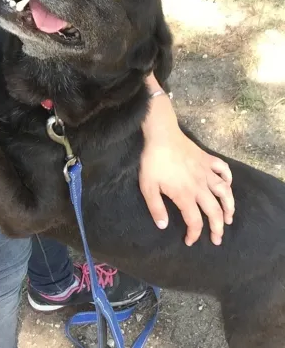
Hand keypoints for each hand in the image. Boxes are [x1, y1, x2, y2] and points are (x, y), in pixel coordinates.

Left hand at [139, 76, 234, 245]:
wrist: (162, 136)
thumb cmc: (153, 162)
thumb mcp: (148, 187)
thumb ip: (156, 208)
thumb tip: (163, 226)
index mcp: (185, 195)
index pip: (194, 221)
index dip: (194, 234)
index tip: (190, 241)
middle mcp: (200, 186)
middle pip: (214, 211)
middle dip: (217, 228)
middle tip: (217, 239)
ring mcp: (206, 172)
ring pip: (225, 192)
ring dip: (229, 207)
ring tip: (229, 217)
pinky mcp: (208, 160)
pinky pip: (223, 170)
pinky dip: (228, 179)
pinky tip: (227, 185)